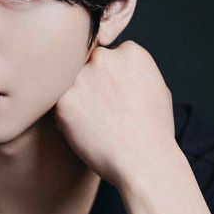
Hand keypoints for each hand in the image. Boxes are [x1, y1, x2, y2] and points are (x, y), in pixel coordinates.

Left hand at [53, 40, 176, 188]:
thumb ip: (131, 72)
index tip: (114, 95)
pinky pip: (57, 104)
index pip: (108, 54)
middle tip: (100, 108)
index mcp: (130, 52)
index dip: (109, 77)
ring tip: (93, 121)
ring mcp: (81, 78)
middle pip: (86, 63)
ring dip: (75, 97)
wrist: (143, 161)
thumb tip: (117, 70)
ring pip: (69, 82)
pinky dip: (66, 117)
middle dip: (89, 82)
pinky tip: (84, 130)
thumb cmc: (153, 132)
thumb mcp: (156, 88)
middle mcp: (103, 58)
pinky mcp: (62, 101)